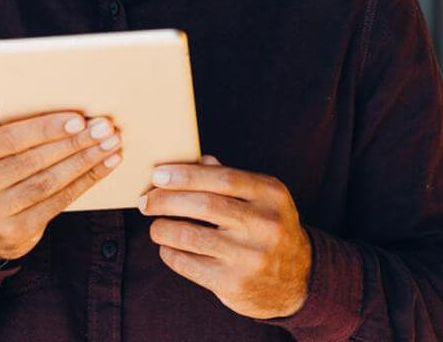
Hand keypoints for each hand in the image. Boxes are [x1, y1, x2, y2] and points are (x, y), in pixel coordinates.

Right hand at [0, 94, 122, 259]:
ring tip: (111, 145)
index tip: (78, 119)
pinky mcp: (15, 233)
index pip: (8, 140)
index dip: (45, 129)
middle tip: (105, 128)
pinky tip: (105, 166)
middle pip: (32, 162)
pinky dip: (85, 182)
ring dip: (85, 162)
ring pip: (48, 183)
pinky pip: (57, 203)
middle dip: (73, 143)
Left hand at [139, 156, 311, 319]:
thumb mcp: (262, 198)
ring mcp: (250, 256)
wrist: (298, 281)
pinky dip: (170, 253)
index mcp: (271, 194)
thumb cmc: (268, 228)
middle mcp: (264, 224)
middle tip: (145, 201)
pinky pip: (188, 264)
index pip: (222, 177)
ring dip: (162, 228)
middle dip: (164, 200)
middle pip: (202, 204)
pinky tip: (168, 248)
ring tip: (155, 226)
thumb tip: (193, 160)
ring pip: (190, 236)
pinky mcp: (234, 283)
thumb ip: (229, 178)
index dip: (185, 174)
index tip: (157, 175)